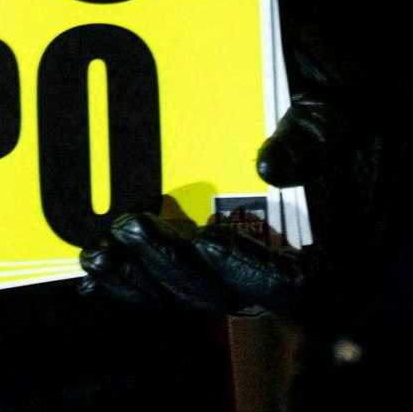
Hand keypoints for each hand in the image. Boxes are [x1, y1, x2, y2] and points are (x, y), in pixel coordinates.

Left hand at [81, 96, 344, 317]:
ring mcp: (219, 272)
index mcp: (310, 249)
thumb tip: (269, 167)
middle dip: (168, 266)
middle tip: (131, 227)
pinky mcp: (186, 263)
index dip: (245, 268)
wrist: (285, 116)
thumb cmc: (311, 119)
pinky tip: (90, 274)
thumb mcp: (322, 118)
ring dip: (134, 280)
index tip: (209, 241)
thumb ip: (307, 141)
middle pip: (216, 294)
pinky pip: (153, 285)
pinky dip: (122, 284)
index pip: (283, 280)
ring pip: (178, 295)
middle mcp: (260, 272)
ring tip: (98, 253)